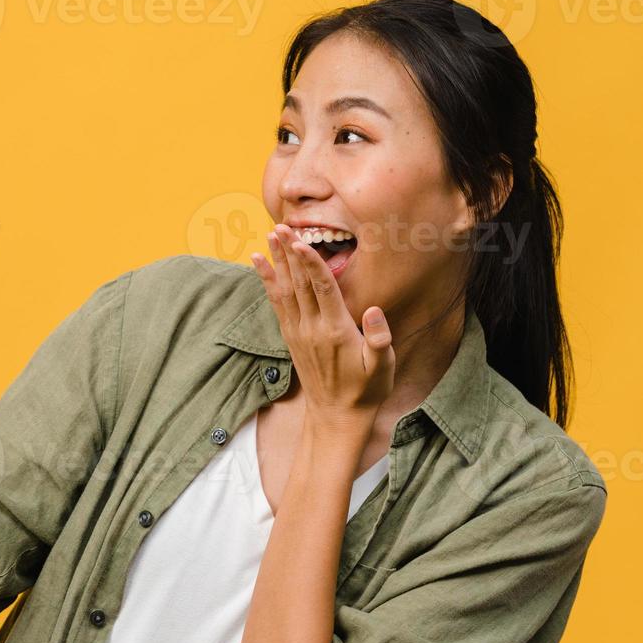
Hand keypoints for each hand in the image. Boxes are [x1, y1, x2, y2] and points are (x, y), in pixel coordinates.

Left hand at [249, 224, 394, 434]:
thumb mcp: (383, 368)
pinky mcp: (291, 336)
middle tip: (281, 226)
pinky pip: (276, 303)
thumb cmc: (366, 390)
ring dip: (277, 262)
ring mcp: (298, 332)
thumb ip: (380, 340)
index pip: (322, 290)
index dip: (311, 265)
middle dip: (290, 254)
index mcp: (336, 331)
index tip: (301, 242)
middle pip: (299, 284)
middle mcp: (312, 329)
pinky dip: (267, 281)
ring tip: (270, 235)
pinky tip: (259, 263)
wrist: (337, 416)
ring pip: (284, 290)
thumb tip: (375, 311)